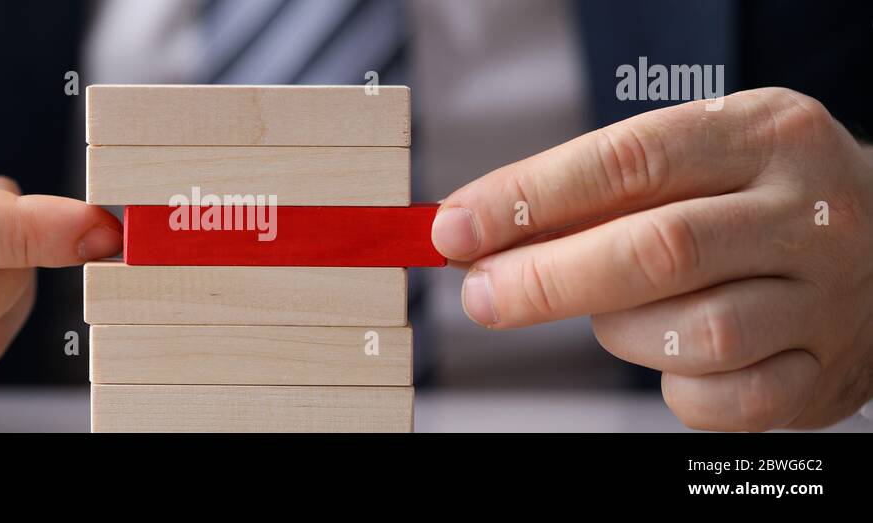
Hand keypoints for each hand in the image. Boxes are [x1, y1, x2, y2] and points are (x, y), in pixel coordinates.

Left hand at [432, 88, 872, 430]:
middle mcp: (805, 211)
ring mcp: (823, 298)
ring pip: (693, 333)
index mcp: (763, 135)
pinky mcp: (824, 374)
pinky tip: (669, 357)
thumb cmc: (751, 200)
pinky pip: (723, 400)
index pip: (629, 161)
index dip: (529, 198)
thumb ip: (595, 194)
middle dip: (548, 279)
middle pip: (658, 251)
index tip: (454, 228)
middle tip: (482, 294)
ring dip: (620, 333)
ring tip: (612, 315)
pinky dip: (673, 388)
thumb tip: (474, 234)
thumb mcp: (694, 160)